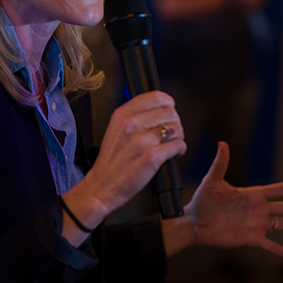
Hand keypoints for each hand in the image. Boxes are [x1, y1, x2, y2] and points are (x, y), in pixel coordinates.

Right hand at [69, 91, 185, 226]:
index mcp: (122, 114)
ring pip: (176, 128)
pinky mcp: (151, 157)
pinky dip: (180, 150)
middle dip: (174, 123)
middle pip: (170, 112)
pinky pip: (178, 145)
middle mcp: (131, 124)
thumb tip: (161, 107)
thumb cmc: (112, 160)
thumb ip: (135, 115)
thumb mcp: (116, 128)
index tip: (168, 113)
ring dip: (178, 137)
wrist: (103, 185)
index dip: (168, 105)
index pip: (157, 97)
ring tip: (170, 145)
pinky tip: (172, 154)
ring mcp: (141, 141)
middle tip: (169, 134)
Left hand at [186, 142, 282, 260]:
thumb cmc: (202, 201)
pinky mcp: (251, 239)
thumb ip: (221, 164)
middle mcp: (259, 209)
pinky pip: (271, 245)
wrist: (194, 223)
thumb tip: (222, 143)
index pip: (280, 190)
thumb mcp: (212, 181)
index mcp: (253, 195)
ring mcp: (256, 225)